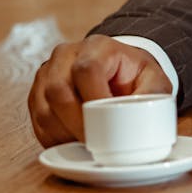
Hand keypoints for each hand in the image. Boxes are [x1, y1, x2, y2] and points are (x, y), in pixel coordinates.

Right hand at [27, 35, 172, 146]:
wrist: (118, 69)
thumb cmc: (135, 75)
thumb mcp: (155, 80)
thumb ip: (152, 96)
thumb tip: (138, 121)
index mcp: (97, 47)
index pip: (85, 69)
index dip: (93, 99)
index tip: (107, 123)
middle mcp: (65, 56)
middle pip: (57, 90)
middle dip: (76, 123)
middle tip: (95, 143)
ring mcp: (47, 75)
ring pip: (44, 110)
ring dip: (64, 134)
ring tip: (86, 144)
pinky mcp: (36, 95)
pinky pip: (38, 122)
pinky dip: (54, 138)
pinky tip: (72, 143)